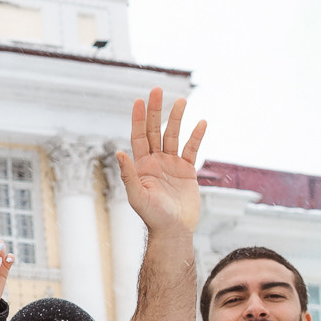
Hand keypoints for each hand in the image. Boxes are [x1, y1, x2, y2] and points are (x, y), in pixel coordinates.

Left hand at [113, 88, 205, 236]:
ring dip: (177, 118)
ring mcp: (172, 165)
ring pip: (174, 136)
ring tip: (181, 101)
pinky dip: (196, 136)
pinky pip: (192, 149)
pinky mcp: (187, 171)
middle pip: (155, 131)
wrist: (174, 231)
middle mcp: (155, 162)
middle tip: (158, 90)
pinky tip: (201, 122)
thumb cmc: (153, 217)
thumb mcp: (137, 196)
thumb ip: (128, 174)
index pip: (139, 137)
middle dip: (156, 111)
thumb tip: (118, 153)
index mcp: (142, 166)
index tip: (140, 100)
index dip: (139, 119)